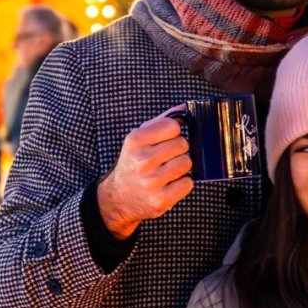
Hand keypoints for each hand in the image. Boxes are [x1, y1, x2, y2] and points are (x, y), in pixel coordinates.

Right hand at [97, 109, 193, 239]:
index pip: (173, 126)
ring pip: (187, 163)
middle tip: (165, 158)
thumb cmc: (134, 163)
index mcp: (135, 141)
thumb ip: (162, 121)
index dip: (173, 133)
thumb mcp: (139, 139)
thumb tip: (186, 108)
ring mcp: (152, 182)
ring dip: (181, 167)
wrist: (118, 198)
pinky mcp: (161, 200)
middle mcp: (142, 161)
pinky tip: (169, 184)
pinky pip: (188, 183)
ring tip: (167, 171)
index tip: (165, 140)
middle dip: (178, 150)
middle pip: (182, 144)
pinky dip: (182, 183)